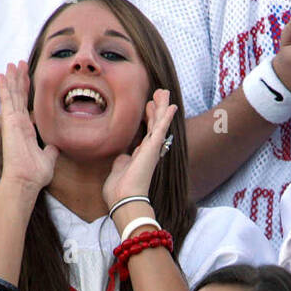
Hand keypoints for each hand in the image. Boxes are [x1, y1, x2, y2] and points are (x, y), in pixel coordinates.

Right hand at [0, 62, 57, 193]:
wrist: (26, 181)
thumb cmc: (34, 174)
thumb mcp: (47, 159)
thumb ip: (50, 150)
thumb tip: (55, 146)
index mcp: (26, 130)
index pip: (26, 106)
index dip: (26, 91)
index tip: (27, 78)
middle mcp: (18, 124)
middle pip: (18, 97)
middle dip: (18, 80)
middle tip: (18, 64)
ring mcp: (12, 122)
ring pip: (12, 95)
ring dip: (12, 79)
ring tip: (12, 64)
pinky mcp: (8, 122)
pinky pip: (6, 101)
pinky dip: (4, 87)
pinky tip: (2, 75)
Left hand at [102, 88, 175, 209]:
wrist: (124, 199)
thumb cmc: (119, 190)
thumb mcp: (117, 170)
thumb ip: (121, 160)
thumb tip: (122, 155)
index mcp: (141, 156)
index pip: (147, 133)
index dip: (148, 118)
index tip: (148, 105)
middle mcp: (149, 152)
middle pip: (155, 125)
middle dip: (157, 109)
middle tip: (159, 93)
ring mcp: (152, 149)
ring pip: (159, 123)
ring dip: (162, 107)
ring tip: (164, 92)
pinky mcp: (153, 148)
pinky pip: (161, 128)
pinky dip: (166, 116)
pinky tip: (172, 106)